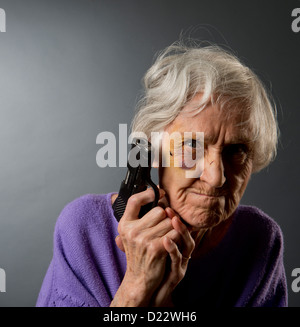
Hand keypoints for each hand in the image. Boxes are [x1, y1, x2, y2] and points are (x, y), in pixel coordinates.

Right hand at [114, 192, 194, 306]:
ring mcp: (143, 240)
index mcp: (124, 224)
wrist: (139, 278)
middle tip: (164, 226)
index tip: (159, 192)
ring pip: (169, 221)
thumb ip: (138, 216)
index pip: (134, 200)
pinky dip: (177, 236)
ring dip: (173, 228)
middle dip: (165, 217)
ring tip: (167, 236)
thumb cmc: (139, 253)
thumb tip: (154, 193)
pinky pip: (174, 233)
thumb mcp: (131, 234)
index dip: (148, 193)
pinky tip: (172, 242)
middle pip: (159, 210)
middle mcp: (132, 231)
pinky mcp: (156, 248)